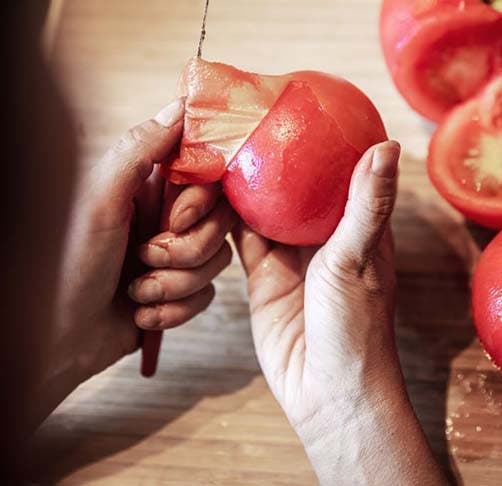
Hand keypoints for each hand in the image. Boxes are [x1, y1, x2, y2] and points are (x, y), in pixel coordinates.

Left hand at [36, 100, 233, 425]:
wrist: (56, 341)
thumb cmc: (65, 266)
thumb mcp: (99, 202)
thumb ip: (140, 150)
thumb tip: (179, 106)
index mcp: (145, 188)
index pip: (205, 176)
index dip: (201, 200)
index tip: (177, 217)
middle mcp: (164, 218)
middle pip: (218, 222)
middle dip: (186, 250)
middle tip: (145, 257)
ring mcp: (174, 257)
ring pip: (216, 261)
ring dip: (175, 284)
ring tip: (137, 291)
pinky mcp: (180, 293)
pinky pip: (207, 296)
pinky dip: (175, 310)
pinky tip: (142, 313)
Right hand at [234, 141, 446, 484]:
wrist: (327, 393)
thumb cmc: (356, 327)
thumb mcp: (359, 258)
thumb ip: (366, 203)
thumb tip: (388, 144)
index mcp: (356, 225)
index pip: (335, 170)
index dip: (316, 140)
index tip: (291, 105)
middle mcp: (323, 235)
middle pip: (291, 185)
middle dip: (268, 157)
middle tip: (238, 123)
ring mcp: (290, 255)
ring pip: (260, 208)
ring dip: (239, 185)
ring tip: (215, 151)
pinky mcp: (261, 277)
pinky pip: (238, 239)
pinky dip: (222, 218)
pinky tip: (205, 191)